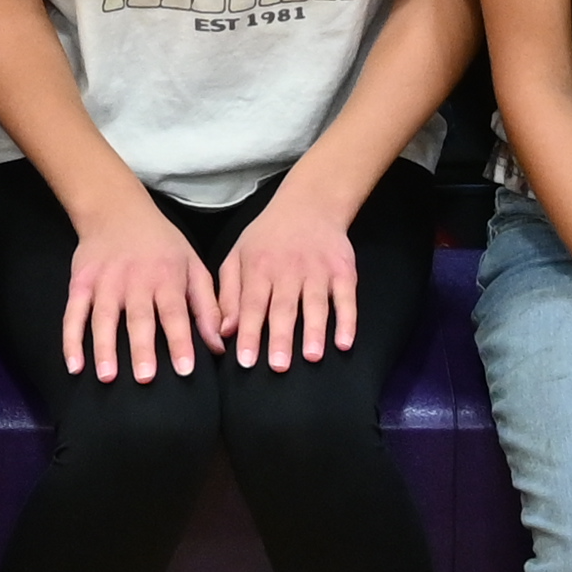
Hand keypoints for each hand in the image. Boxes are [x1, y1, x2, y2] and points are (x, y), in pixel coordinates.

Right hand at [62, 197, 216, 384]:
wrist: (116, 210)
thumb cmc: (162, 245)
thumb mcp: (192, 266)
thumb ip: (207, 307)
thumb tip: (219, 347)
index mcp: (166, 277)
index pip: (175, 313)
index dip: (180, 341)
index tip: (185, 370)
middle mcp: (135, 281)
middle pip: (139, 318)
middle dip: (142, 349)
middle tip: (145, 379)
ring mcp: (104, 282)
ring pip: (104, 318)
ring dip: (104, 348)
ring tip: (107, 377)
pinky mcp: (80, 284)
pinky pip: (73, 314)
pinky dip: (71, 340)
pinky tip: (74, 366)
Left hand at [213, 188, 357, 371]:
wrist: (310, 205)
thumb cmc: (268, 238)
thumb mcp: (238, 256)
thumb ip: (229, 295)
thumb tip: (224, 332)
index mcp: (259, 268)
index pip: (252, 305)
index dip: (248, 333)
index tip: (246, 361)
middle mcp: (288, 270)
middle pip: (284, 307)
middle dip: (280, 337)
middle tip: (279, 366)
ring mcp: (318, 270)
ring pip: (316, 304)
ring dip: (314, 330)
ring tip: (312, 356)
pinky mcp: (343, 271)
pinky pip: (347, 298)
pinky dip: (347, 320)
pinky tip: (344, 342)